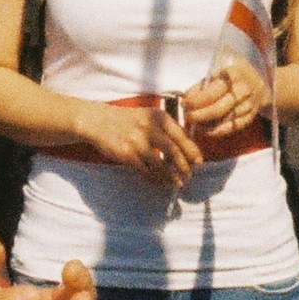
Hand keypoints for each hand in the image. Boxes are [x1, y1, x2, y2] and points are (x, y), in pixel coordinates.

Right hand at [71, 93, 202, 187]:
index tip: (198, 162)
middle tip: (189, 176)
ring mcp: (136, 141)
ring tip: (178, 183)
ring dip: (171, 176)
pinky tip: (161, 183)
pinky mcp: (125, 154)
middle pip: (173, 151)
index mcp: (158, 116)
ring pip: (160, 164)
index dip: (192, 150)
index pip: (181, 135)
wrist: (99, 121)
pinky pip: (145, 171)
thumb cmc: (130, 120)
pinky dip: (155, 179)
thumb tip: (189, 147)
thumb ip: (168, 128)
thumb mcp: (150, 116)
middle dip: (184, 166)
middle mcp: (149, 128)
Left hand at [169, 63, 269, 153]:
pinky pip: (232, 128)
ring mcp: (249, 105)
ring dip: (206, 125)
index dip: (196, 101)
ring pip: (224, 121)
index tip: (184, 104)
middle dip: (199, 115)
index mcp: (233, 76)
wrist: (258, 82)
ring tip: (195, 124)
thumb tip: (186, 99)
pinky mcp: (250, 117)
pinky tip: (206, 130)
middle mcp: (243, 90)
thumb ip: (201, 87)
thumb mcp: (217, 74)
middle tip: (187, 117)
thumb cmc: (231, 78)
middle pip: (218, 109)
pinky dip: (217, 131)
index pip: (212, 93)